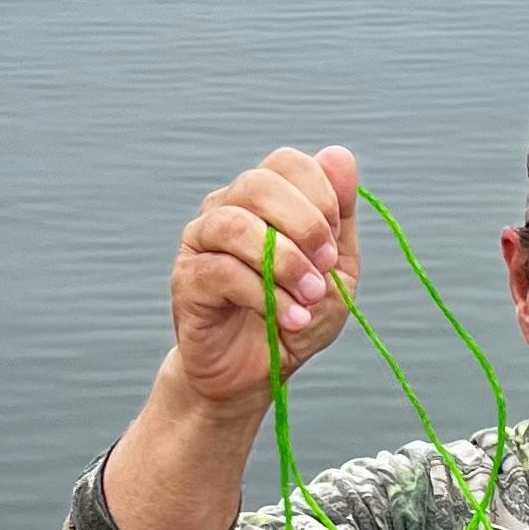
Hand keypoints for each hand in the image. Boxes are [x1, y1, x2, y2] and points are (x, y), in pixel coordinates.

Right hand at [170, 146, 360, 405]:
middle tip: (325, 269)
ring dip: (285, 263)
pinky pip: (222, 271)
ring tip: (309, 299)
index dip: (320, 197)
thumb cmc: (294, 318)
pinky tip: (289, 321)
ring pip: (237, 224)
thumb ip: (339, 218)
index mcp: (267, 200)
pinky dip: (265, 297)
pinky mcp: (188, 278)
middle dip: (305, 226)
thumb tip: (340, 155)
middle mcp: (229, 207)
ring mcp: (203, 239)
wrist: (254, 374)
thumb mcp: (335, 272)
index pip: (289, 163)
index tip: (334, 247)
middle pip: (260, 183)